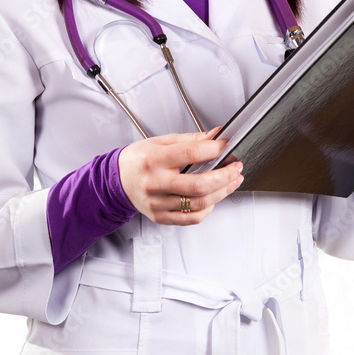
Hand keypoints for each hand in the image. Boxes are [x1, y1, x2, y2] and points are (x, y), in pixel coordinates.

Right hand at [117, 126, 242, 224]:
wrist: (117, 180)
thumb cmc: (139, 159)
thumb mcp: (161, 142)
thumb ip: (190, 140)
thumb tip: (216, 136)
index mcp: (154, 160)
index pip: (190, 153)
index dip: (214, 150)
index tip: (226, 147)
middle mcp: (155, 183)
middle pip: (198, 184)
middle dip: (225, 176)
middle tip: (236, 168)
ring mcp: (157, 203)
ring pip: (198, 204)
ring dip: (222, 193)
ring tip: (232, 182)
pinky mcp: (160, 217)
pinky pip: (190, 219)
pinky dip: (207, 209)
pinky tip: (214, 199)